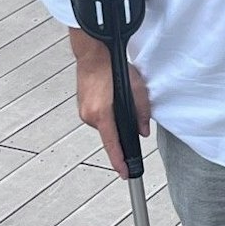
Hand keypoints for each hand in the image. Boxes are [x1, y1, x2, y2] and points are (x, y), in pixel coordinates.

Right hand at [71, 28, 150, 177]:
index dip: (120, 161)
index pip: (113, 145)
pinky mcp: (82, 105)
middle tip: (131, 116)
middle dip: (121, 130)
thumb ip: (142, 112)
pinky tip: (112, 98)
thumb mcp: (136, 89)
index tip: (124, 173)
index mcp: (102, 114)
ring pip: (104, 125)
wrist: (93, 52)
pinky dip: (107, 112)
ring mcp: (83, 111)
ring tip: (120, 99)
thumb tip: (143, 131)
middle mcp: (89, 115)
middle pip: (110, 135)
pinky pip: (98, 116)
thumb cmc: (113, 66)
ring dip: (113, 119)